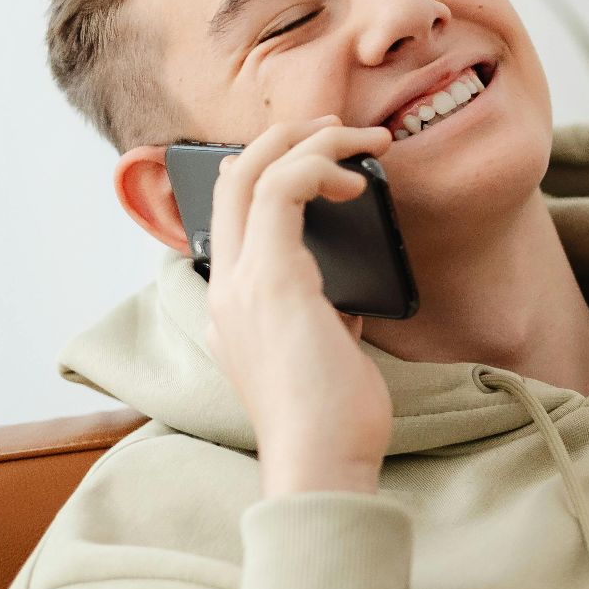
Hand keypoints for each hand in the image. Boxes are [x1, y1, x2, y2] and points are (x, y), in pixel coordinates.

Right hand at [203, 116, 396, 496]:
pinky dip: (318, 167)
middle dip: (285, 140)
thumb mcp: (325, 353)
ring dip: (311, 144)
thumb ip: (323, 316)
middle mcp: (226, 289)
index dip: (269, 172)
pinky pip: (283, 192)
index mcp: (233, 307)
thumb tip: (347, 296)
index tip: (322, 161)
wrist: (323, 462)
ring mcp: (242, 283)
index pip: (233, 216)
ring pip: (254, 175)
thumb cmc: (334, 419)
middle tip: (336, 127)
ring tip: (361, 139)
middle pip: (234, 181)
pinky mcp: (273, 281)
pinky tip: (356, 180)